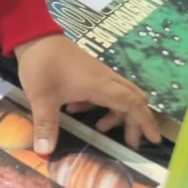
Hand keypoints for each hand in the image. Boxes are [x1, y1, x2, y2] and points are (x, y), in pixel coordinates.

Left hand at [13, 34, 161, 154]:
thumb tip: (45, 152)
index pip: (133, 104)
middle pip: (133, 100)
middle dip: (135, 122)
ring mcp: (98, 74)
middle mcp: (105, 79)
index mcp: (101, 86)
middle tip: (129, 142)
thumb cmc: (42, 65)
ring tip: (99, 129)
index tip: (154, 139)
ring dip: (114, 114)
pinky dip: (98, 104)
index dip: (146, 122)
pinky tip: (75, 111)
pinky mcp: (89, 71)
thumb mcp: (42, 98)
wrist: (33, 35)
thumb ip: (46, 126)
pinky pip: (104, 90)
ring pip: (119, 95)